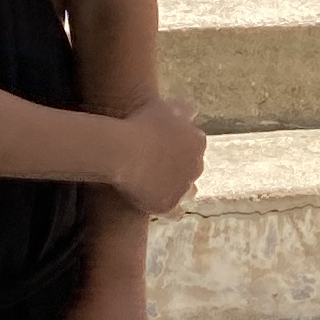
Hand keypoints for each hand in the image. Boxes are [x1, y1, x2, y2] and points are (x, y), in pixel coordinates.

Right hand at [107, 94, 207, 218]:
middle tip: (157, 167)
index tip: (162, 148)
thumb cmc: (139, 124)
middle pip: (192, 169)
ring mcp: (184, 187)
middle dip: (180, 168)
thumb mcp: (162, 107)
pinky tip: (161, 206)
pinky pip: (176, 212)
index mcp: (198, 141)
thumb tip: (194, 112)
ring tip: (160, 187)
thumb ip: (183, 108)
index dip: (178, 148)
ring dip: (179, 189)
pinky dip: (172, 210)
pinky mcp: (169, 205)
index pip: (194, 146)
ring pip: (188, 192)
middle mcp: (197, 166)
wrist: (121, 151)